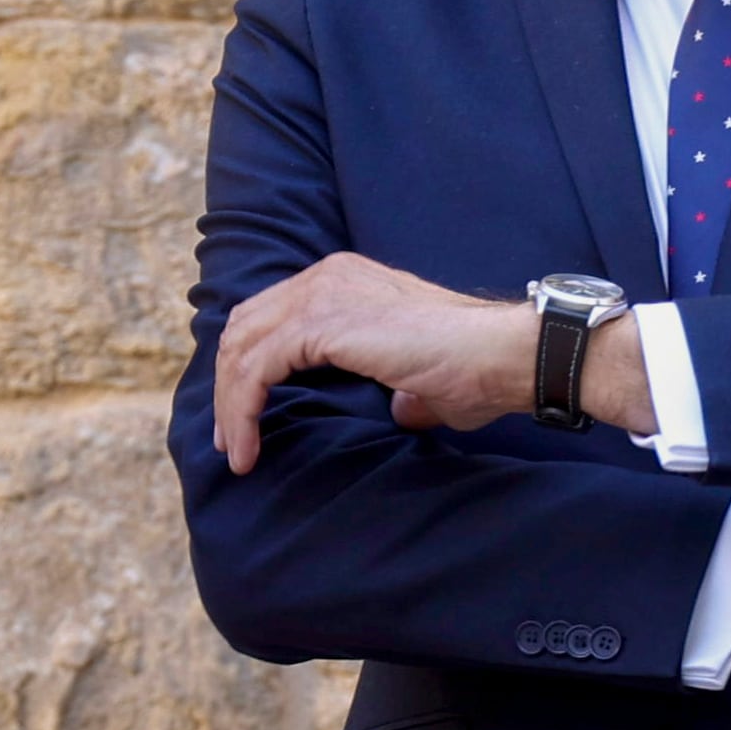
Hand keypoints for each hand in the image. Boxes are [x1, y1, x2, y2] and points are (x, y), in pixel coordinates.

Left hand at [213, 256, 643, 467]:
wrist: (502, 355)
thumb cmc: (476, 371)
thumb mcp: (422, 379)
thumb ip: (401, 390)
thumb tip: (400, 411)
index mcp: (344, 280)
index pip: (269, 315)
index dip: (247, 366)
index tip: (244, 417)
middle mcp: (327, 277)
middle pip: (244, 328)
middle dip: (228, 385)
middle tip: (229, 439)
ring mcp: (323, 296)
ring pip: (242, 350)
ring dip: (229, 404)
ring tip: (235, 452)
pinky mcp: (322, 325)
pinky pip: (257, 370)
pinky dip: (242, 410)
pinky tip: (246, 449)